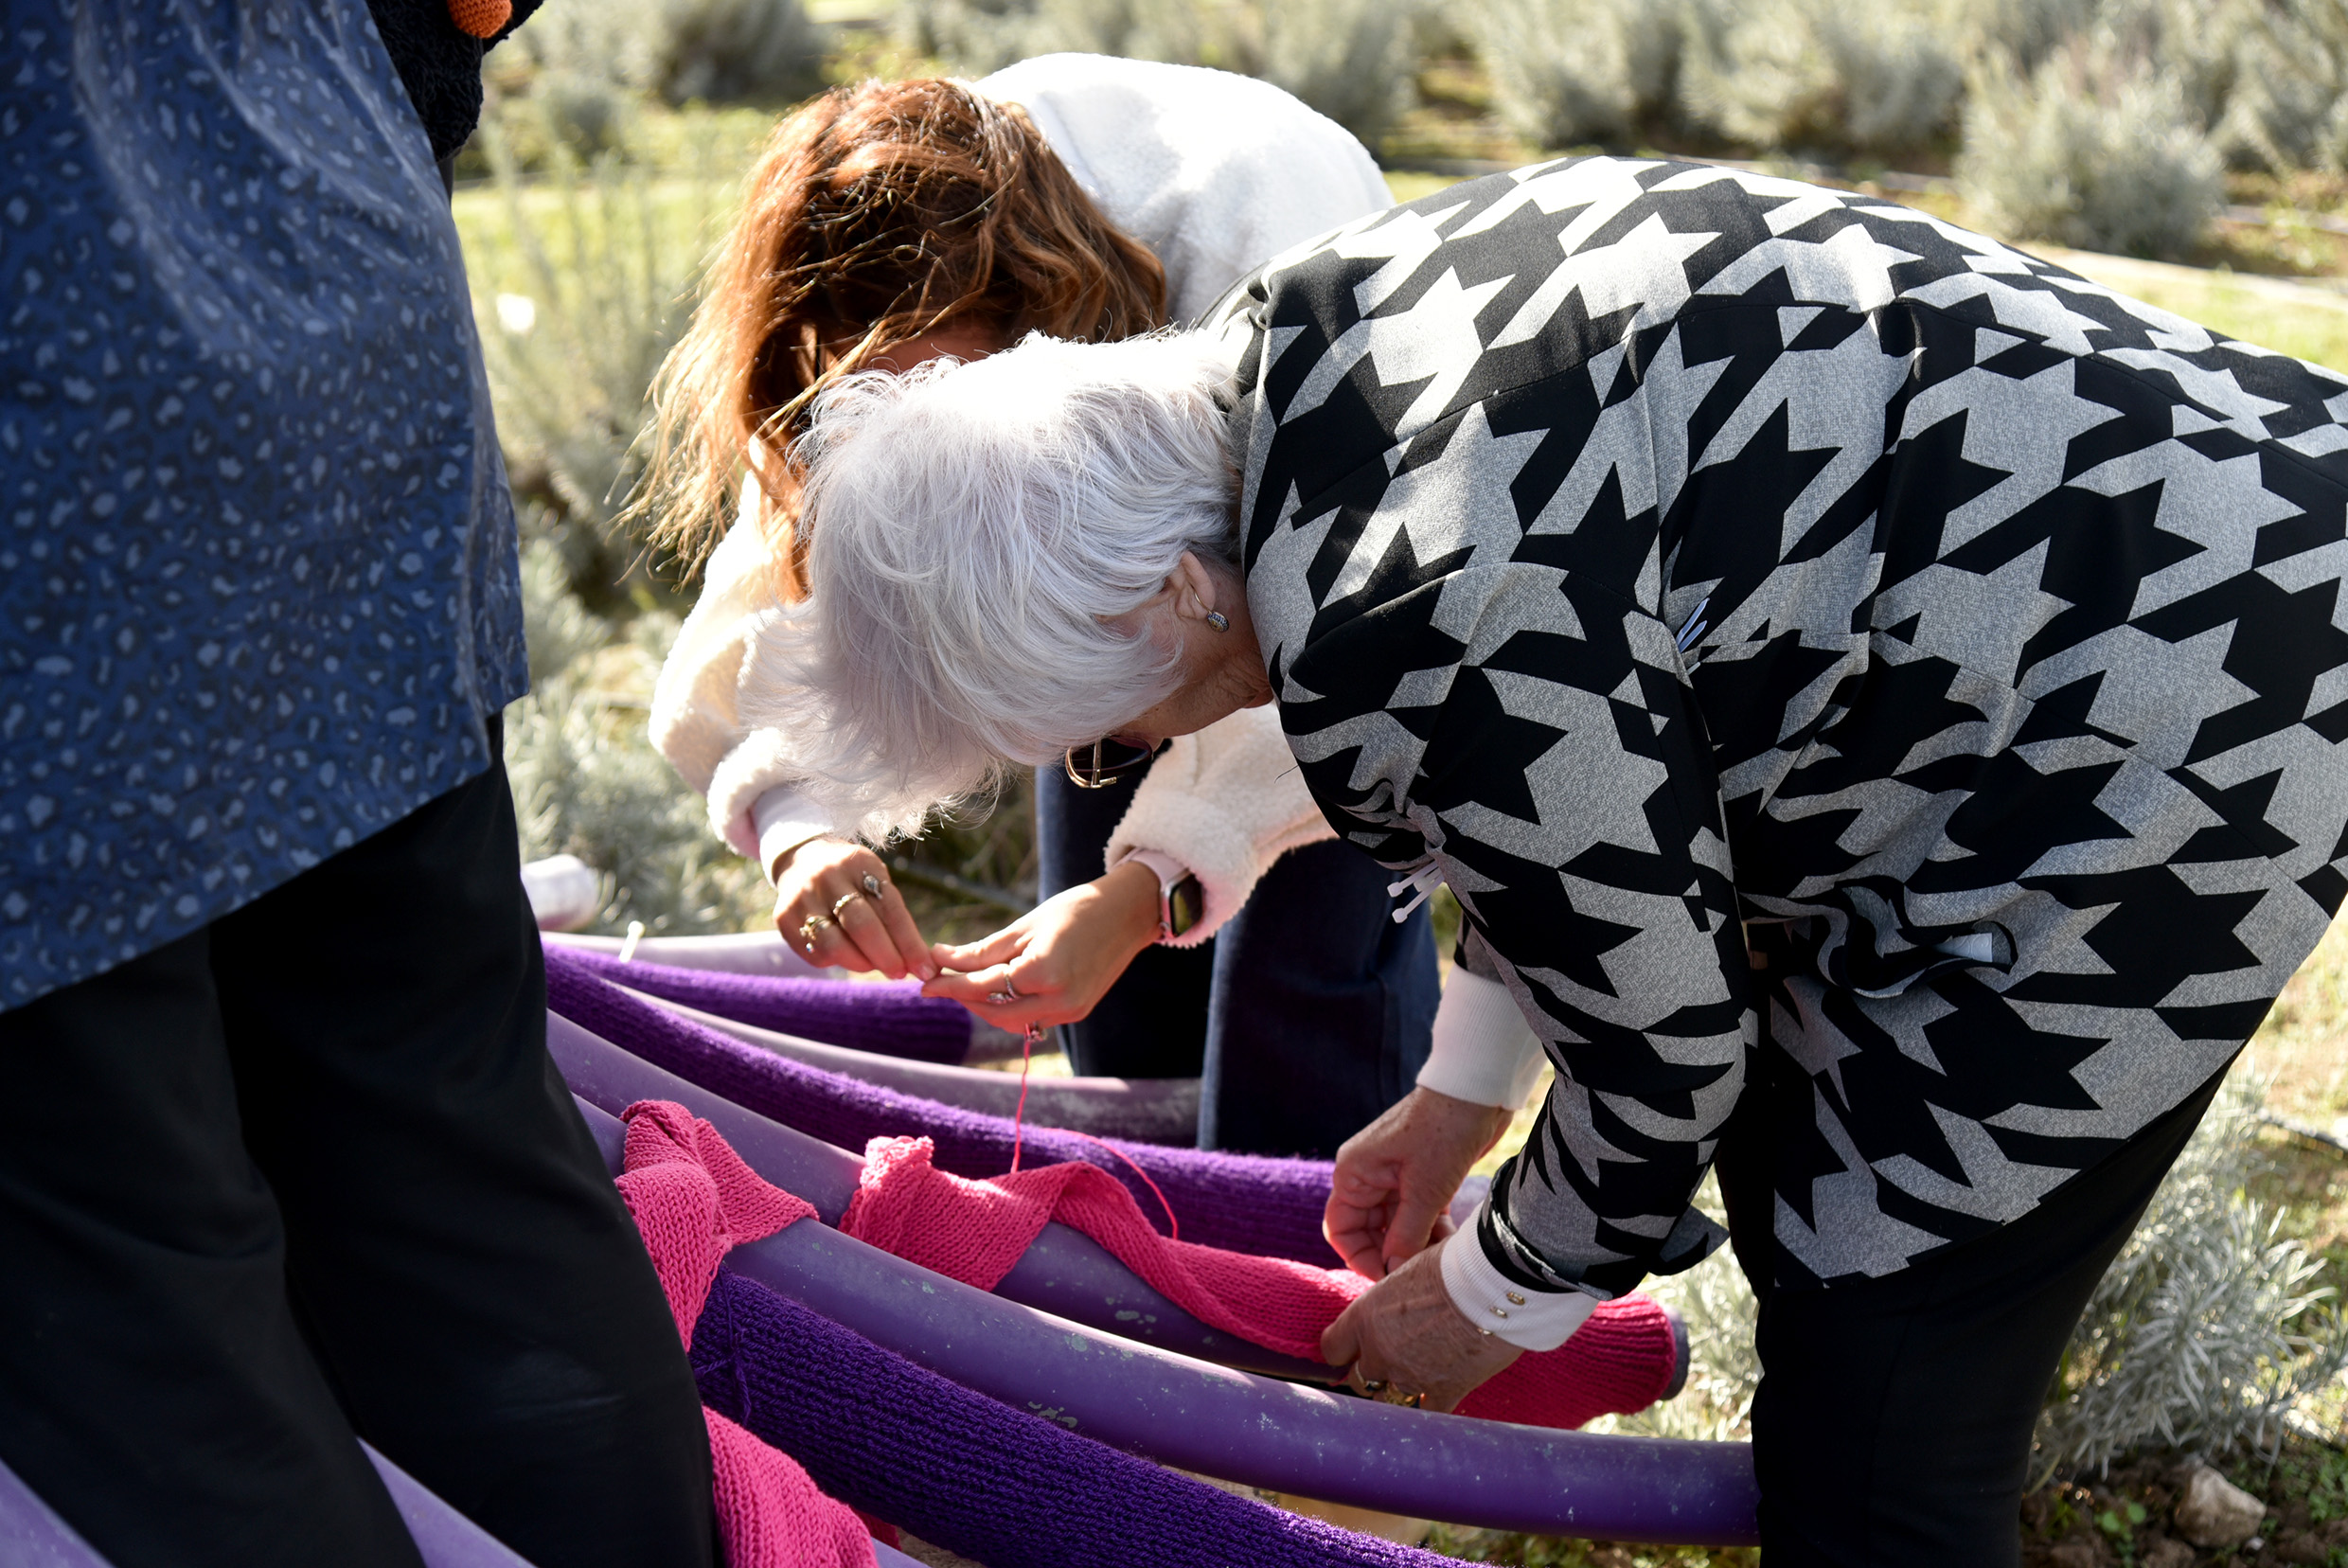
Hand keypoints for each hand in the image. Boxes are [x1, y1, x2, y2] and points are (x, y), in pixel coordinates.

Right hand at [773, 838, 934, 979]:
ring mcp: (801, 897)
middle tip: (900, 974)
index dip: (909, 942)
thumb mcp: (874, 881)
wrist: (801, 861)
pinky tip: (846, 957)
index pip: (890, 907)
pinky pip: (814, 953)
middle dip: (886, 956)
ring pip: (834, 945)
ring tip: (873, 965)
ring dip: (860, 963)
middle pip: (861, 926)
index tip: (925, 968)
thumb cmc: (852, 880)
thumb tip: (920, 963)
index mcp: (858, 863)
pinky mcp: (783, 918)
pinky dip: (835, 962)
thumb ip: (893, 917)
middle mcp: (827, 877)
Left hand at [920, 861, 1160, 1031]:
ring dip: (986, 1007)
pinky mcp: (1077, 1013)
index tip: (925, 983)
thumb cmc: (1075, 910)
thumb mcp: (1024, 926)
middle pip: (993, 1012)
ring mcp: (1070, 1011)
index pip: (982, 986)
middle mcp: (1058, 1000)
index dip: (950, 985)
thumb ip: (981, 950)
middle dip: (964, 999)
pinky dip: (1011, 1008)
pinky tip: (999, 990)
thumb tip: (940, 959)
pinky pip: (1033, 1019)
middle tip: (941, 983)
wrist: (1127, 914)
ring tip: (967, 984)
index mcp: (1042, 973)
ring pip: (1012, 1021)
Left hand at [1321, 1241, 1520, 1412]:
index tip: (1353, 1348)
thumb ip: (1392, 1300)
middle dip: (1375, 1370)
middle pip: (1362, 1378)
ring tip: (1425, 1369)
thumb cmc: (1451, 1265)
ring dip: (1404, 1385)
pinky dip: (1433, 1404)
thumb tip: (1396, 1301)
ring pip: (1392, 1398)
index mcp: (1365, 1319)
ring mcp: (1409, 1377)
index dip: (1343, 1350)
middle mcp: (1380, 1352)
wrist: (1490, 1286)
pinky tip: (1443, 1390)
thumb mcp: (1406, 1272)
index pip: (1333, 1348)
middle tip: (1396, 1356)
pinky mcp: (1443, 1391)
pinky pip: (1428, 1411)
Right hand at [1325, 1086, 1514, 1281]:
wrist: (1477, 1091)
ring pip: (1396, 1226)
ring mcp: (1395, 1175)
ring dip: (1416, 1245)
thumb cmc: (1444, 1132)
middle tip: (1419, 1274)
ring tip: (1441, 1260)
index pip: (1341, 1229)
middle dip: (1393, 1254)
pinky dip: (1431, 1231)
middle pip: (1369, 1231)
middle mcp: (1368, 1174)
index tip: (1389, 1279)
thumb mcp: (1425, 1191)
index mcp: (1354, 1173)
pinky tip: (1450, 1244)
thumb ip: (1405, 1236)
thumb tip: (1391, 1273)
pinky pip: (1417, 1214)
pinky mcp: (1422, 1176)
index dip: (1361, 1258)